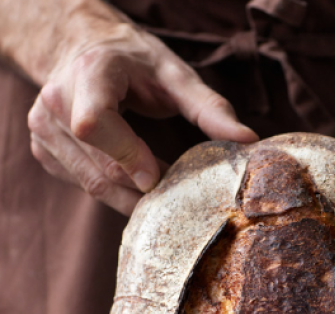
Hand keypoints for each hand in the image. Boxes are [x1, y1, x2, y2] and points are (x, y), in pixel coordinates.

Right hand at [27, 22, 257, 214]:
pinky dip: (115, 192)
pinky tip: (135, 183)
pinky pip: (84, 184)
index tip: (159, 178)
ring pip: (92, 184)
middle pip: (100, 167)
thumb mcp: (175, 75)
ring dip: (131, 198)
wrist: (83, 50)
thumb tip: (248, 140)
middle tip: (177, 199)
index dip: (128, 156)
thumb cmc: (134, 62)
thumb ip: (210, 108)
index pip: (95, 124)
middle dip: (141, 190)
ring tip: (161, 195)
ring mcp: (43, 129)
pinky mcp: (45, 150)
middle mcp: (55, 102)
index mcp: (89, 74)